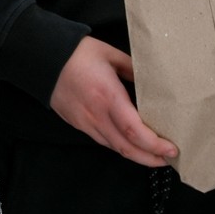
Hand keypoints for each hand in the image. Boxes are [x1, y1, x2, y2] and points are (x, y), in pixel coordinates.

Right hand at [49, 36, 177, 166]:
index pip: (134, 131)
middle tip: (168, 159)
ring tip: (154, 155)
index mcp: (108, 96)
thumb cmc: (78, 53)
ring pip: (114, 148)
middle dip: (150, 159)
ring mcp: (85, 123)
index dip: (155, 145)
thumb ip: (134, 70)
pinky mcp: (78, 124)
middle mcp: (96, 115)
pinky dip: (120, 146)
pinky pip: (103, 141)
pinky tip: (130, 143)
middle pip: (127, 148)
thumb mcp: (111, 55)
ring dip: (136, 155)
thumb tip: (151, 83)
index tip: (172, 149)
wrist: (42, 58)